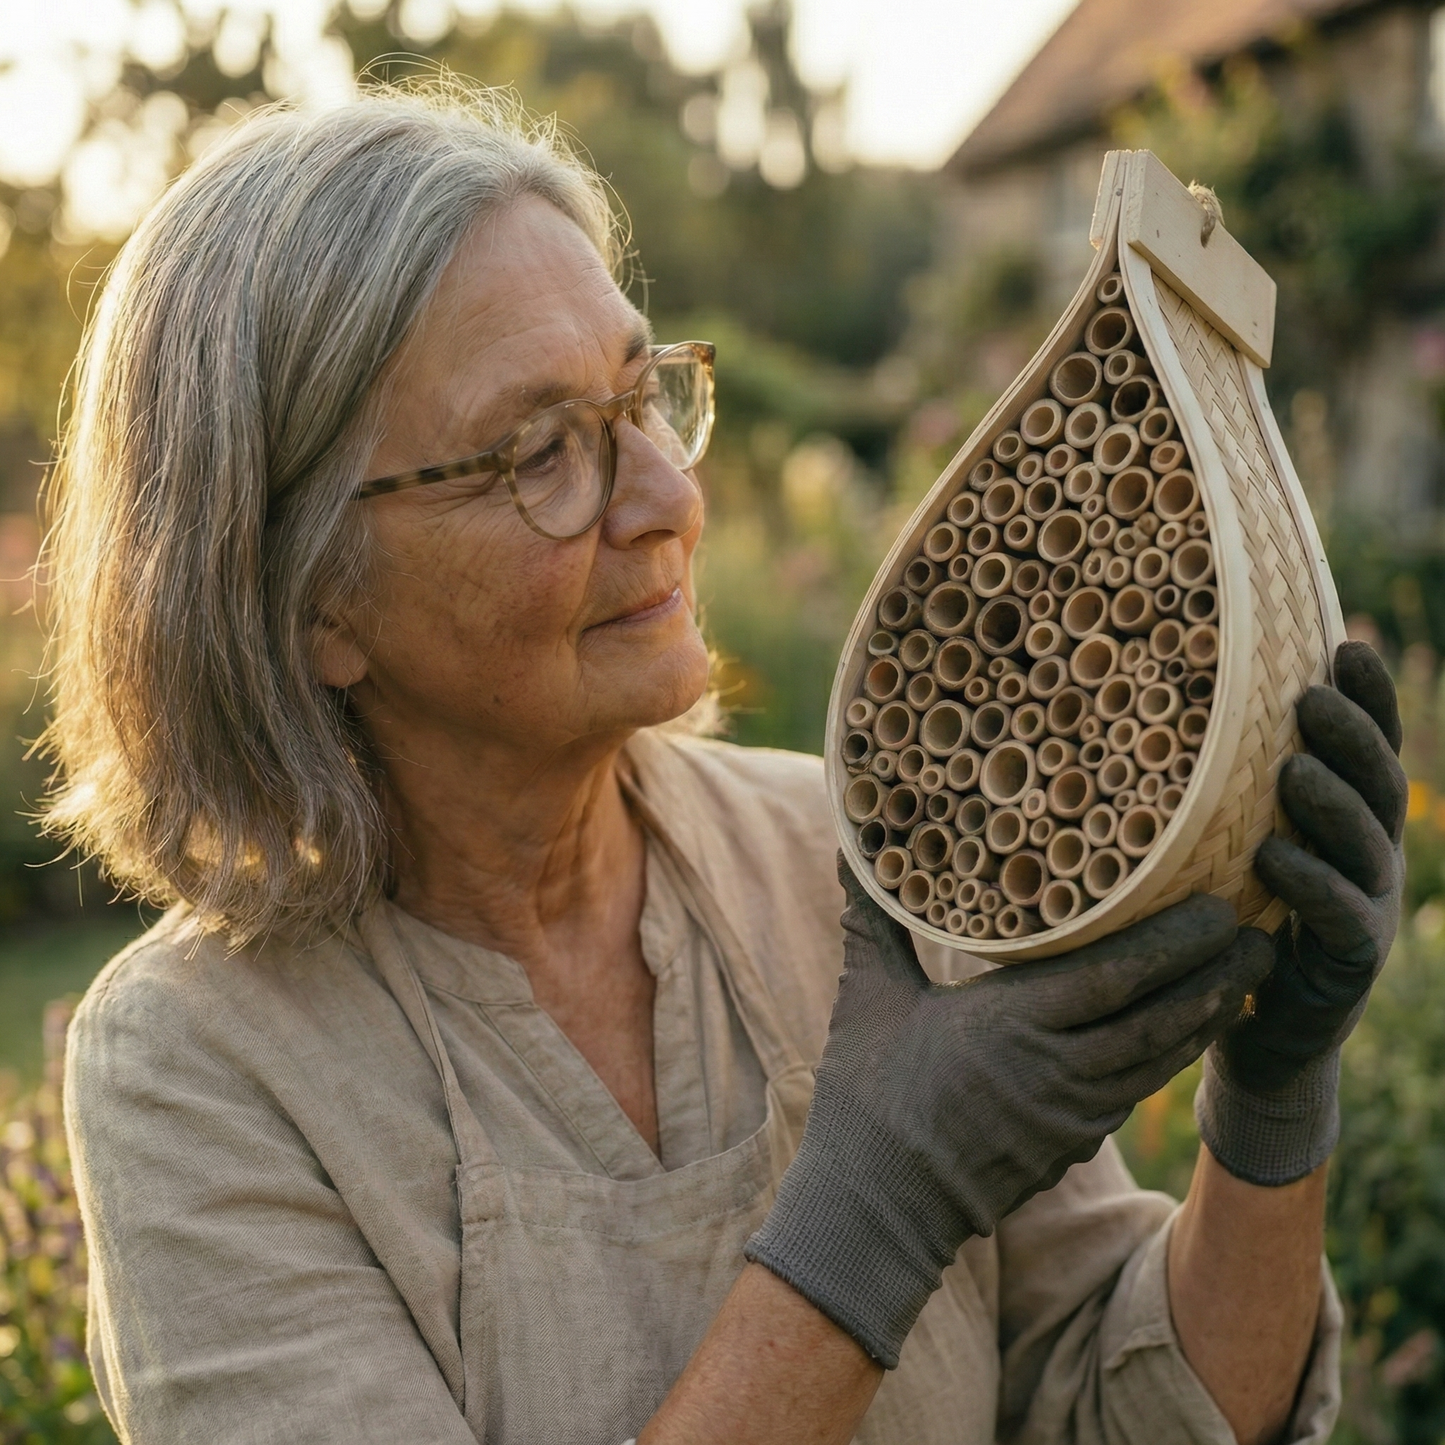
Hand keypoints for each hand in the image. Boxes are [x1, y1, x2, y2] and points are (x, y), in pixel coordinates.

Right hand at [745, 863, 1271, 1367]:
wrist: (876, 1207)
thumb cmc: (867, 1094)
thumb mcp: (869, 998)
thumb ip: (874, 920)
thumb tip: (853, 848)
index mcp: (1010, 1025)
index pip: (1114, 977)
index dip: (1173, 942)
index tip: (1217, 908)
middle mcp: (1056, 1070)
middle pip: (1157, 1017)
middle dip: (1215, 975)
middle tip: (1261, 933)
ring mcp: (1071, 1114)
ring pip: (1158, 1059)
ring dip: (1206, 1017)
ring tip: (1244, 976)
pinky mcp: (1071, 1144)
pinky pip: (1136, 1090)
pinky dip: (1171, 1057)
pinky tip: (1188, 1033)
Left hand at [1196, 641, 1405, 1185]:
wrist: (1252, 1030)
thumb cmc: (1228, 919)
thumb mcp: (1226, 845)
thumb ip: (1222, 791)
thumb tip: (1164, 709)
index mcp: (1346, 820)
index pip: (1368, 749)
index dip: (1368, 700)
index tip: (1346, 644)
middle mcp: (1369, 856)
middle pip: (1378, 785)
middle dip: (1351, 737)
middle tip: (1312, 698)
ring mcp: (1368, 908)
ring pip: (1366, 845)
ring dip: (1331, 803)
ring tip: (1295, 768)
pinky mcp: (1350, 963)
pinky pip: (1341, 918)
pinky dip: (1309, 885)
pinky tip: (1274, 859)